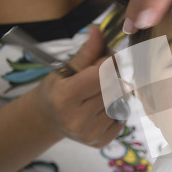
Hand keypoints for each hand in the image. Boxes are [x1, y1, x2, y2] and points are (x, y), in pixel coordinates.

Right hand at [33, 26, 123, 147]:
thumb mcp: (65, 69)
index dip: (108, 61)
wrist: (48, 119)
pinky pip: (122, 117)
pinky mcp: (100, 142)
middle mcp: (76, 119)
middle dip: (113, 75)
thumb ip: (87, 52)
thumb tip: (97, 29)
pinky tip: (101, 108)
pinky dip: (117, 109)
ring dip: (115, 93)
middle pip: (114, 86)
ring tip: (98, 92)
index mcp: (64, 97)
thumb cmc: (57, 89)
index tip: (105, 57)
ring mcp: (89, 133)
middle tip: (102, 74)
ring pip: (121, 101)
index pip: (102, 73)